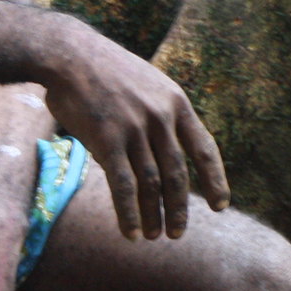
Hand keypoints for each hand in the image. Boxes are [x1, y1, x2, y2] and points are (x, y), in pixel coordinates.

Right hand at [40, 25, 229, 239]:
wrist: (70, 54)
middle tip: (177, 233)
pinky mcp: (107, 139)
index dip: (214, 180)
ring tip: (154, 236)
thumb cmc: (106, 70)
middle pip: (177, 173)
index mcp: (176, 102)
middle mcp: (160, 117)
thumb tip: (169, 150)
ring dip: (153, 215)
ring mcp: (135, 128)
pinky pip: (123, 185)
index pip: (204, 148)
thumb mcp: (148, 83)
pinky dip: (129, 213)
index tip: (219, 206)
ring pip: (151, 183)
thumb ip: (161, 113)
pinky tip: (131, 232)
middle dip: (179, 208)